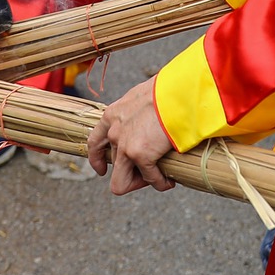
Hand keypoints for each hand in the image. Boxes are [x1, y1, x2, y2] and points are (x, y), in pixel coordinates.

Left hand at [86, 79, 176, 193]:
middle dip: (130, 173)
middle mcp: (114, 133)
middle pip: (113, 166)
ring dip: (142, 181)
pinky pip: (150, 180)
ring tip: (159, 177)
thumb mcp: (142, 99)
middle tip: (146, 173)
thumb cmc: (168, 92)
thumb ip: (137, 114)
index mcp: (112, 116)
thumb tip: (147, 123)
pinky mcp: (141, 155)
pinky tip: (169, 180)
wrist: (180, 93)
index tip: (103, 170)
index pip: (94, 143)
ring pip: (121, 182)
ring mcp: (125, 146)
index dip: (98, 160)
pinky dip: (160, 183)